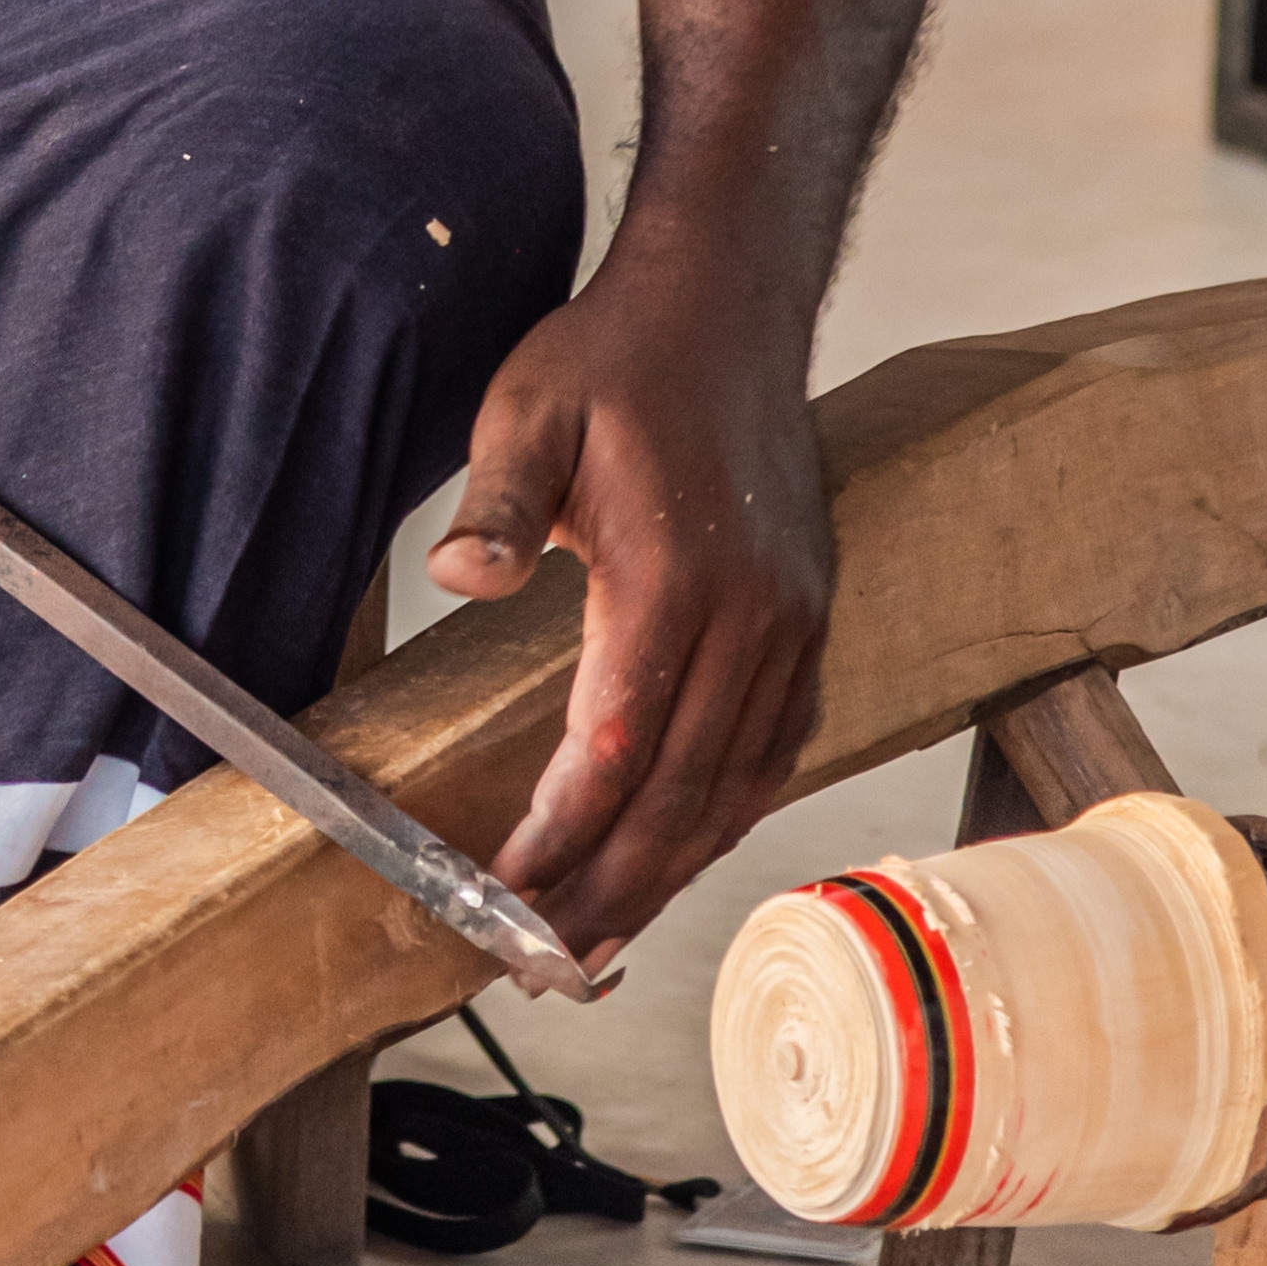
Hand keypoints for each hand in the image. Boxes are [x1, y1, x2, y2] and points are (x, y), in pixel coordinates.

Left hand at [426, 243, 832, 967]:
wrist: (727, 302)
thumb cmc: (616, 358)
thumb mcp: (529, 406)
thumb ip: (499, 501)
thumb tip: (460, 574)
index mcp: (674, 576)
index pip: (615, 745)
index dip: (560, 833)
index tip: (503, 890)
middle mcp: (751, 616)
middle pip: (679, 794)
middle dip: (609, 889)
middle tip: (543, 963)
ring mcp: (792, 622)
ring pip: (735, 787)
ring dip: (668, 873)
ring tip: (600, 942)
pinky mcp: (806, 619)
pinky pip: (774, 748)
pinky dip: (724, 817)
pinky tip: (678, 857)